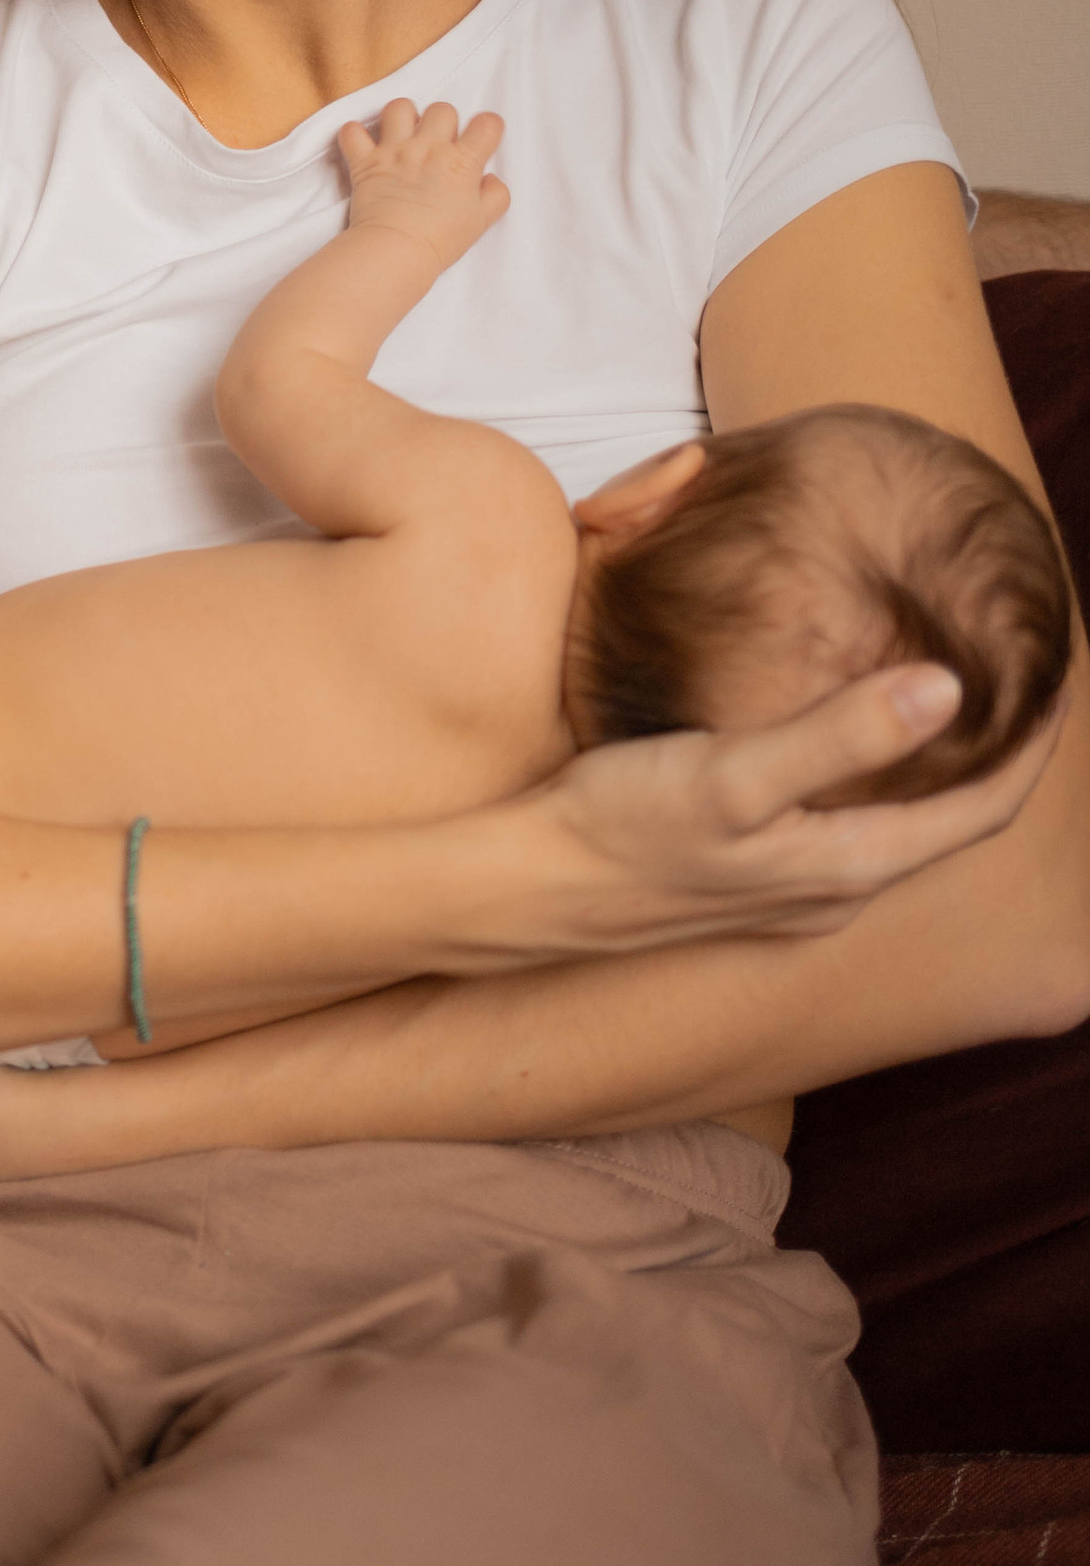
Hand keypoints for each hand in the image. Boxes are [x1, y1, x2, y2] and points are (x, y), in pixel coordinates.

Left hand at [338, 98, 508, 270]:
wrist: (396, 252)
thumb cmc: (439, 241)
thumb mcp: (481, 222)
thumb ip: (495, 195)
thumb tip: (490, 180)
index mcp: (462, 162)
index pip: (486, 124)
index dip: (488, 128)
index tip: (480, 139)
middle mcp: (429, 149)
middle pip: (442, 109)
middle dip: (443, 122)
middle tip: (439, 143)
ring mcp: (395, 152)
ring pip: (399, 108)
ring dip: (402, 118)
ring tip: (402, 135)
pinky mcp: (365, 162)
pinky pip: (352, 132)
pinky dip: (354, 135)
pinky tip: (362, 143)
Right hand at [519, 661, 1067, 953]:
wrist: (527, 890)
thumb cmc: (620, 829)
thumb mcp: (734, 775)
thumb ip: (840, 733)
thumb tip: (949, 687)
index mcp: (848, 865)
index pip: (984, 808)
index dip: (1033, 744)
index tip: (1056, 671)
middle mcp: (834, 891)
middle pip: (950, 820)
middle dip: (992, 752)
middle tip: (1014, 673)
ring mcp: (788, 893)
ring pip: (896, 823)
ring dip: (932, 767)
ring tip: (949, 694)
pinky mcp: (746, 880)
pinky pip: (843, 826)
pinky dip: (873, 777)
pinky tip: (845, 739)